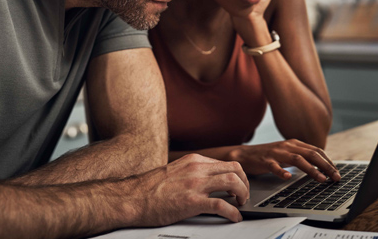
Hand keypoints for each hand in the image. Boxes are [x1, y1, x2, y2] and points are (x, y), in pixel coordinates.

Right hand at [128, 154, 249, 226]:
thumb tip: (208, 180)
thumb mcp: (176, 170)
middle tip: (243, 195)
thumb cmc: (151, 187)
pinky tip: (234, 217)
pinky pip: (221, 205)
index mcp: (194, 160)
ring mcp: (195, 184)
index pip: (226, 163)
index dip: (237, 175)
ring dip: (242, 193)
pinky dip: (232, 212)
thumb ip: (193, 172)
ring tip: (240, 203)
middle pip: (234, 168)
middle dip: (244, 182)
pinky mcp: (192, 201)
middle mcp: (197, 168)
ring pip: (232, 182)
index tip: (239, 185)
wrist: (133, 197)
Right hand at [227, 139, 340, 181]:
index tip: (337, 172)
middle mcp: (286, 146)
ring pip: (296, 159)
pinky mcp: (264, 160)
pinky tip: (288, 177)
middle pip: (310, 154)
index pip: (316, 150)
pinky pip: (274, 166)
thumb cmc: (268, 156)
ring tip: (321, 179)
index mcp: (293, 143)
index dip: (328, 161)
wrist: (245, 154)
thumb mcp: (286, 153)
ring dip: (311, 169)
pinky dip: (282, 171)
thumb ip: (301, 156)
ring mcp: (275, 153)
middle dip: (326, 166)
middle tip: (336, 177)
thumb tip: (321, 166)